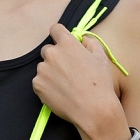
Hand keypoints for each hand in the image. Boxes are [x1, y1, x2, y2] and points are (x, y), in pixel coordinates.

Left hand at [32, 24, 124, 139]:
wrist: (93, 110)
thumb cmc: (100, 84)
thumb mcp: (101, 58)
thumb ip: (91, 43)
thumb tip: (83, 39)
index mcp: (67, 44)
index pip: (55, 29)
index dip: (59, 35)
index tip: (62, 43)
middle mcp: (52, 54)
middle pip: (48, 50)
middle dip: (56, 57)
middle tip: (68, 70)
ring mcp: (42, 70)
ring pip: (43, 67)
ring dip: (51, 72)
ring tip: (66, 85)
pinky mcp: (37, 85)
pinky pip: (39, 82)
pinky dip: (46, 86)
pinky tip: (60, 93)